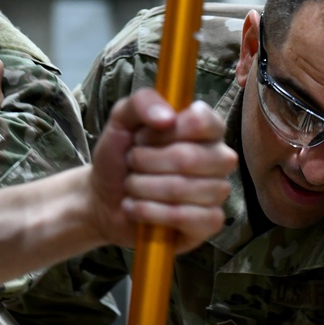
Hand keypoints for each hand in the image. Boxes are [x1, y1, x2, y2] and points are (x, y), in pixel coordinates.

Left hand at [89, 90, 236, 251]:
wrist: (104, 198)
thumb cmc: (121, 156)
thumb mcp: (121, 119)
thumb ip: (142, 102)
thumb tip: (168, 117)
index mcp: (205, 129)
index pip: (203, 121)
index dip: (166, 131)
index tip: (143, 137)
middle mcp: (218, 158)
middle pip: (189, 157)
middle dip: (146, 162)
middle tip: (132, 163)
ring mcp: (217, 192)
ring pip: (184, 189)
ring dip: (144, 188)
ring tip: (132, 187)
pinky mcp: (210, 222)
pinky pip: (190, 218)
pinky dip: (153, 213)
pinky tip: (137, 209)